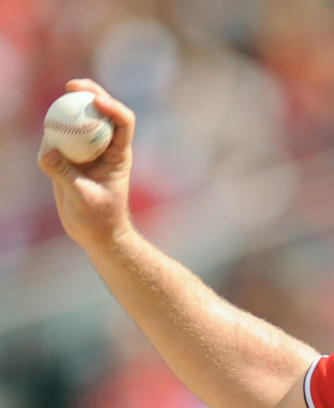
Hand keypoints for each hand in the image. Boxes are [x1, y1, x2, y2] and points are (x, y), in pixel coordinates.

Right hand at [37, 79, 136, 248]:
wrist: (95, 232)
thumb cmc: (98, 218)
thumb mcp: (82, 197)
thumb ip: (64, 174)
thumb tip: (46, 151)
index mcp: (119, 154)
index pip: (123, 123)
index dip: (112, 107)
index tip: (96, 100)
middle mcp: (105, 148)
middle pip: (102, 112)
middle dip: (91, 93)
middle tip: (72, 85)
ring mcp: (88, 151)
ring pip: (80, 121)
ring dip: (70, 107)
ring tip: (59, 101)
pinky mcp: (70, 157)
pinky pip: (60, 136)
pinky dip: (53, 129)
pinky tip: (47, 129)